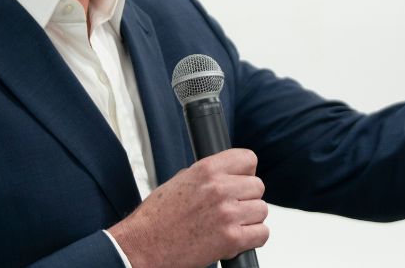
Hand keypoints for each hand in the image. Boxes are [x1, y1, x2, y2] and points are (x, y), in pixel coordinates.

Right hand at [108, 148, 267, 267]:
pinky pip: (262, 234)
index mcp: (207, 170)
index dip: (246, 173)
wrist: (143, 246)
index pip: (248, 159)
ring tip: (229, 225)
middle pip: (258, 186)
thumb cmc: (156, 218)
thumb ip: (209, 176)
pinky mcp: (231, 239)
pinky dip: (252, 239)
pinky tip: (235, 239)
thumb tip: (231, 176)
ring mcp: (227, 213)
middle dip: (247, 199)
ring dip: (249, 220)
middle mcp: (219, 188)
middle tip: (231, 209)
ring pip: (261, 210)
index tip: (240, 181)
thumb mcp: (181, 181)